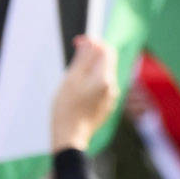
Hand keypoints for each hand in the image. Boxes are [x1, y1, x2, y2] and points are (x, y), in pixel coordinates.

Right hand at [51, 31, 119, 154]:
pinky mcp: (107, 105)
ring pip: (103, 74)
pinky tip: (78, 93)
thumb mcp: (71, 79)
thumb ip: (83, 59)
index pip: (106, 50)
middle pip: (107, 62)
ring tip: (72, 80)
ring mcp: (111, 96)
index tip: (77, 43)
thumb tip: (91, 42)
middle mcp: (112, 86)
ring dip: (90, 70)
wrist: (71, 136)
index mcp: (104, 78)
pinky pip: (101, 87)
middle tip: (73, 59)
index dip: (93, 43)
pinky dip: (91, 83)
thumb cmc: (66, 108)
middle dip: (91, 56)